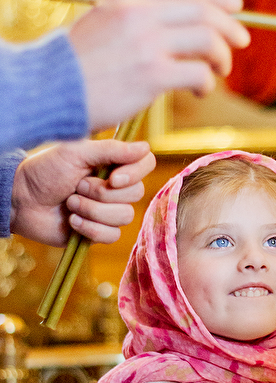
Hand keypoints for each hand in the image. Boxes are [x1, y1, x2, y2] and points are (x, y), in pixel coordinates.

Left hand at [10, 139, 155, 245]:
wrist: (21, 200)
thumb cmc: (45, 171)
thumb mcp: (77, 153)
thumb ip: (112, 150)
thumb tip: (146, 147)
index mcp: (112, 163)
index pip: (146, 164)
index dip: (135, 173)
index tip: (113, 177)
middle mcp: (115, 187)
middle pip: (135, 194)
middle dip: (102, 193)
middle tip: (77, 186)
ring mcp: (108, 210)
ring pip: (124, 216)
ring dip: (93, 210)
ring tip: (70, 203)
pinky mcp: (98, 232)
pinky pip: (111, 235)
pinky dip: (89, 228)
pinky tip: (72, 220)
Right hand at [69, 0, 250, 131]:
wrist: (51, 90)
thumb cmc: (78, 67)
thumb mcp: (103, 24)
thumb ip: (137, 19)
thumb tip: (181, 27)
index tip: (234, 6)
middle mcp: (139, 13)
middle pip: (202, 10)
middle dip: (229, 26)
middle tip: (240, 43)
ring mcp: (147, 42)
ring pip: (207, 39)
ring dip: (221, 56)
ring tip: (220, 71)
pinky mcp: (152, 74)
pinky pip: (199, 72)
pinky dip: (208, 82)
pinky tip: (201, 91)